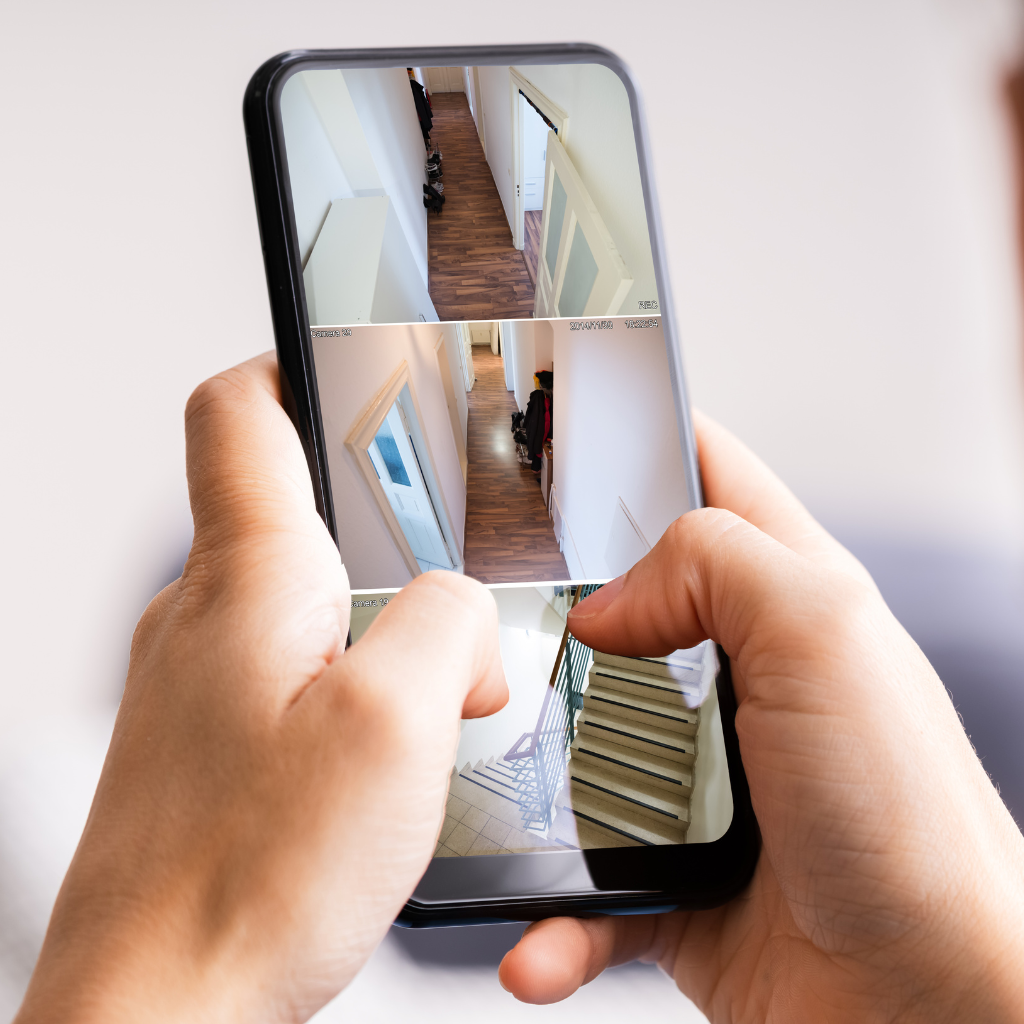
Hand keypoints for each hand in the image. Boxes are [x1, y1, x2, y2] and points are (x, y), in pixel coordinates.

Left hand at [15, 354, 506, 1023]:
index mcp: (248, 579)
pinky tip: (390, 753)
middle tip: (449, 557)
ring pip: (300, 600)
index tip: (351, 356)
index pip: (239, 410)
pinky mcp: (208, 741)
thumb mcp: (397, 727)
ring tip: (435, 682)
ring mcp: (199, 680)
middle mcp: (206, 616)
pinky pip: (289, 674)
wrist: (154, 1016)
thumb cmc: (242, 884)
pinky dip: (350, 687)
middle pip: (290, 506)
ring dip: (377, 623)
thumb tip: (464, 612)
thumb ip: (447, 627)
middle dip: (383, 526)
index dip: (295, 363)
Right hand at [499, 412, 1023, 1021]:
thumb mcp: (825, 636)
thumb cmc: (915, 827)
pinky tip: (543, 925)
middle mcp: (739, 676)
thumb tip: (606, 603)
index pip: (703, 479)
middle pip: (620, 604)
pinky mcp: (673, 866)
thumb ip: (714, 566)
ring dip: (533, 771)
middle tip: (491, 618)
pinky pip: (585, 877)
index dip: (637, 443)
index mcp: (785, 595)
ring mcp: (699, 774)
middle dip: (551, 609)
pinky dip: (554, 908)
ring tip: (493, 783)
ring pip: (581, 741)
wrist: (930, 1008)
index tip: (555, 438)